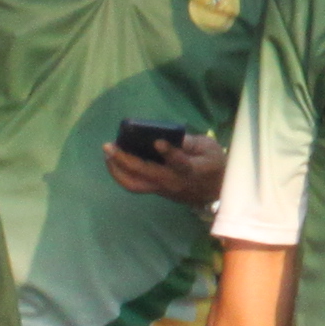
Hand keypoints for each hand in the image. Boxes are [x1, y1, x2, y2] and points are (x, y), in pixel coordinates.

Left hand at [101, 133, 229, 208]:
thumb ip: (189, 142)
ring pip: (134, 184)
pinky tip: (114, 160)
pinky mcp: (156, 191)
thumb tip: (167, 134)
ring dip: (117, 170)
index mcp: (191, 170)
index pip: (179, 163)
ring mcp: (162, 189)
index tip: (157, 142)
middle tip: (109, 146)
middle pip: (145, 174)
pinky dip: (121, 173)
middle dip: (125, 160)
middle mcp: (172, 182)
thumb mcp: (209, 148)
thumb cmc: (214, 165)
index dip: (169, 153)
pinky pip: (134, 185)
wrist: (216, 191)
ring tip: (108, 154)